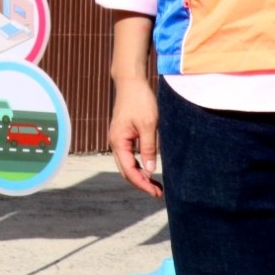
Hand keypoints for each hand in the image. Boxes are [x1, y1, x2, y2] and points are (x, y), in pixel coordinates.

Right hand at [108, 76, 162, 197]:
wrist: (131, 81)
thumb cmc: (140, 100)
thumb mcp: (148, 125)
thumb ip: (149, 148)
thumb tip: (150, 171)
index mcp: (118, 142)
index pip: (129, 170)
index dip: (142, 184)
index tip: (156, 192)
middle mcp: (115, 142)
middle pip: (125, 170)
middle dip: (141, 183)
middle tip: (158, 192)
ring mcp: (118, 138)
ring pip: (127, 164)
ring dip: (140, 175)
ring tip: (155, 184)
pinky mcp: (124, 134)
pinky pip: (129, 155)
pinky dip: (138, 165)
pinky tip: (149, 168)